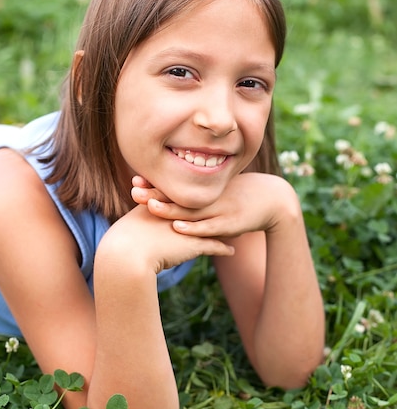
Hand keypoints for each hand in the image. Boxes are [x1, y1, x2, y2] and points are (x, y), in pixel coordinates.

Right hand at [98, 201, 233, 274]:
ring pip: (213, 226)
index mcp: (167, 203)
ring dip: (225, 228)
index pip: (187, 198)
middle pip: (204, 208)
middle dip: (218, 207)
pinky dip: (223, 249)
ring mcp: (189, 228)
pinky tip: (232, 251)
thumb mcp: (134, 222)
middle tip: (232, 205)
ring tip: (237, 228)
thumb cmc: (125, 239)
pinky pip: (213, 246)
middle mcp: (181, 213)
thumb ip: (141, 215)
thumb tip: (141, 213)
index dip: (198, 198)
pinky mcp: (193, 245)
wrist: (128, 252)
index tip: (210, 196)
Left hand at [131, 173, 300, 238]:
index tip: (136, 180)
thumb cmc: (243, 196)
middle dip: (156, 194)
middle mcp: (210, 197)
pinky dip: (193, 228)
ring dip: (170, 210)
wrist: (275, 200)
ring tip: (150, 207)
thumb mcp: (221, 190)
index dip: (157, 184)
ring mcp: (220, 210)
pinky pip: (208, 228)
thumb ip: (202, 193)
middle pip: (179, 196)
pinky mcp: (229, 224)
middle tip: (134, 191)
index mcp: (206, 189)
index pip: (177, 186)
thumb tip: (180, 194)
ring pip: (191, 211)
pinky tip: (177, 227)